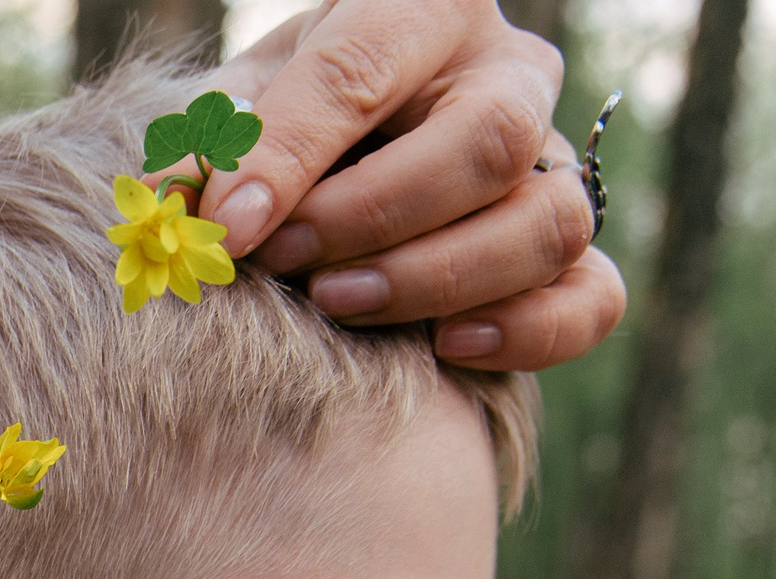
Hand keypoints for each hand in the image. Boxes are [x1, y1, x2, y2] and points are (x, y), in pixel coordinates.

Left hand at [203, 0, 625, 371]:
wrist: (336, 163)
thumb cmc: (282, 124)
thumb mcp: (236, 109)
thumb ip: (210, 148)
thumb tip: (181, 212)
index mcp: (419, 10)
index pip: (363, 70)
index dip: (290, 154)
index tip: (228, 226)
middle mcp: (506, 76)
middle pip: (488, 142)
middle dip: (373, 217)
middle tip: (283, 260)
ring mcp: (551, 162)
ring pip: (549, 220)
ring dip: (438, 278)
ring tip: (338, 303)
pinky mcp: (567, 249)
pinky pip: (593, 293)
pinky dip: (530, 329)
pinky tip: (446, 347)